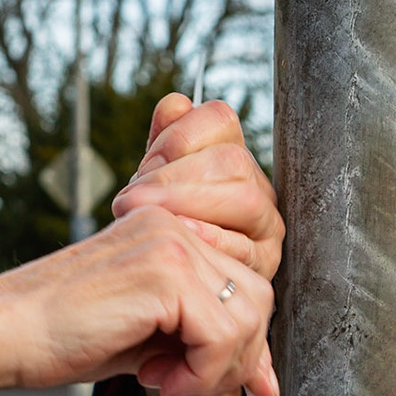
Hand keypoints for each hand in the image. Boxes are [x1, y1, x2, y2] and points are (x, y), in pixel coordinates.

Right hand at [0, 204, 277, 395]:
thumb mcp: (150, 342)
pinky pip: (220, 333)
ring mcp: (171, 243)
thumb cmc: (58, 335)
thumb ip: (204, 348)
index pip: (244, 287)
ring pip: (247, 316)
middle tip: (186, 384)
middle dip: (235, 358)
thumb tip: (261, 381)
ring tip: (169, 382)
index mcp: (169, 234)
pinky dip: (201, 372)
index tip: (214, 379)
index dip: (241, 344)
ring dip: (217, 368)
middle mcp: (174, 228)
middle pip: (258, 298)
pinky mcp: (164, 271)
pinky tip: (160, 378)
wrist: (2, 332)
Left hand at [111, 94, 282, 284]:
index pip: (220, 119)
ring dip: (190, 204)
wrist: (155, 292)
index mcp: (231, 158)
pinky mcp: (264, 267)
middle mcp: (256, 189)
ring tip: (146, 217)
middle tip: (130, 198)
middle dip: (175, 176)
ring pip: (244, 199)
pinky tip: (179, 237)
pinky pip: (245, 247)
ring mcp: (266, 228)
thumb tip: (177, 104)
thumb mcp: (152, 187)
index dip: (180, 135)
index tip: (145, 164)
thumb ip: (164, 144)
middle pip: (231, 160)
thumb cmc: (154, 237)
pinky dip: (211, 239)